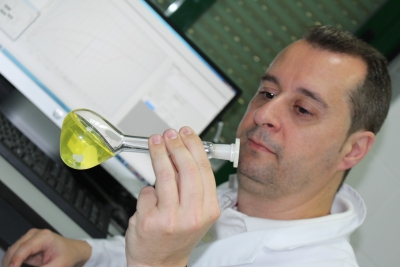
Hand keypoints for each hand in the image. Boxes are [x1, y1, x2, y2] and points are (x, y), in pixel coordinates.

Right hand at [2, 228, 91, 266]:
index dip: (15, 259)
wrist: (73, 251)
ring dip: (11, 263)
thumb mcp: (58, 265)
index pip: (25, 247)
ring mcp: (29, 238)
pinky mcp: (26, 245)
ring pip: (12, 252)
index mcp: (44, 237)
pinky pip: (14, 255)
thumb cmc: (68, 255)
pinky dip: (13, 263)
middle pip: (14, 249)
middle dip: (10, 263)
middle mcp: (34, 235)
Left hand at [125, 127, 219, 266]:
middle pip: (187, 170)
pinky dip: (147, 189)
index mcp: (209, 210)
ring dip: (159, 153)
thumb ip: (192, 187)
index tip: (186, 133)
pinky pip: (147, 193)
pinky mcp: (149, 221)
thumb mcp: (196, 214)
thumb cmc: (177, 237)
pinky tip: (149, 194)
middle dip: (177, 145)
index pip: (204, 170)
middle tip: (169, 134)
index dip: (194, 146)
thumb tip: (181, 153)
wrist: (160, 264)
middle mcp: (193, 215)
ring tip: (155, 142)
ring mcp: (170, 219)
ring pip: (165, 176)